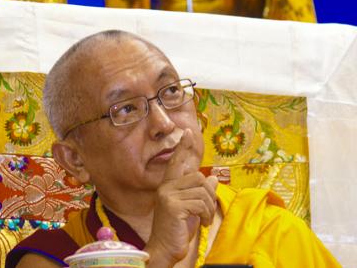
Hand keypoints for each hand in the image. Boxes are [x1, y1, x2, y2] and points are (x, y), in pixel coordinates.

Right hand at [145, 129, 217, 266]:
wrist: (165, 248)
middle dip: (210, 195)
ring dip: (209, 208)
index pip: (177, 162)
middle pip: (199, 178)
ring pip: (202, 190)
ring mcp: (168, 195)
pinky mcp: (172, 205)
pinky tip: (202, 224)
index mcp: (169, 185)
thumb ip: (201, 192)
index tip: (188, 132)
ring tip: (204, 219)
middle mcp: (166, 187)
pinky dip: (206, 215)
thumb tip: (214, 178)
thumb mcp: (193, 208)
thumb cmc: (177, 228)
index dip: (183, 147)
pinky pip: (200, 203)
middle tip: (208, 211)